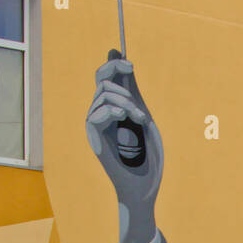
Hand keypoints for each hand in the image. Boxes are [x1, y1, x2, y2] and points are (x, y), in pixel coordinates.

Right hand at [87, 52, 163, 242]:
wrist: (145, 186)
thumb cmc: (148, 157)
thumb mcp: (142, 115)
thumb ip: (131, 89)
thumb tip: (120, 57)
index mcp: (114, 108)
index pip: (105, 78)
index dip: (113, 64)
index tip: (129, 61)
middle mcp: (102, 115)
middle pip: (100, 79)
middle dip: (117, 72)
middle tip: (135, 75)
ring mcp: (97, 127)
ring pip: (102, 94)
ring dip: (126, 101)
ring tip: (141, 119)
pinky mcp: (94, 139)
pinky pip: (95, 114)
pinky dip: (112, 110)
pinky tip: (126, 118)